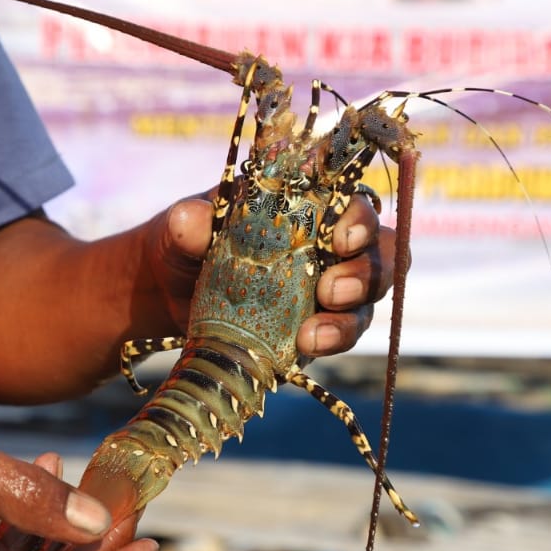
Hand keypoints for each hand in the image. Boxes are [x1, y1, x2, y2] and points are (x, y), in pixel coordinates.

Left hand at [147, 193, 395, 355]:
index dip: (358, 219)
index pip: (353, 203)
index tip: (338, 238)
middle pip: (381, 253)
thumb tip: (189, 222)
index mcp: (309, 204)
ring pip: (368, 300)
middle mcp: (331, 243)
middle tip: (331, 291)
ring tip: (312, 336)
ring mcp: (330, 287)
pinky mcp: (320, 325)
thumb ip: (189, 221)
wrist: (169, 293)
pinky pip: (342, 334)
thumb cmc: (185, 242)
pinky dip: (331, 341)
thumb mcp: (181, 226)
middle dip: (367, 273)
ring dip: (349, 318)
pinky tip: (303, 347)